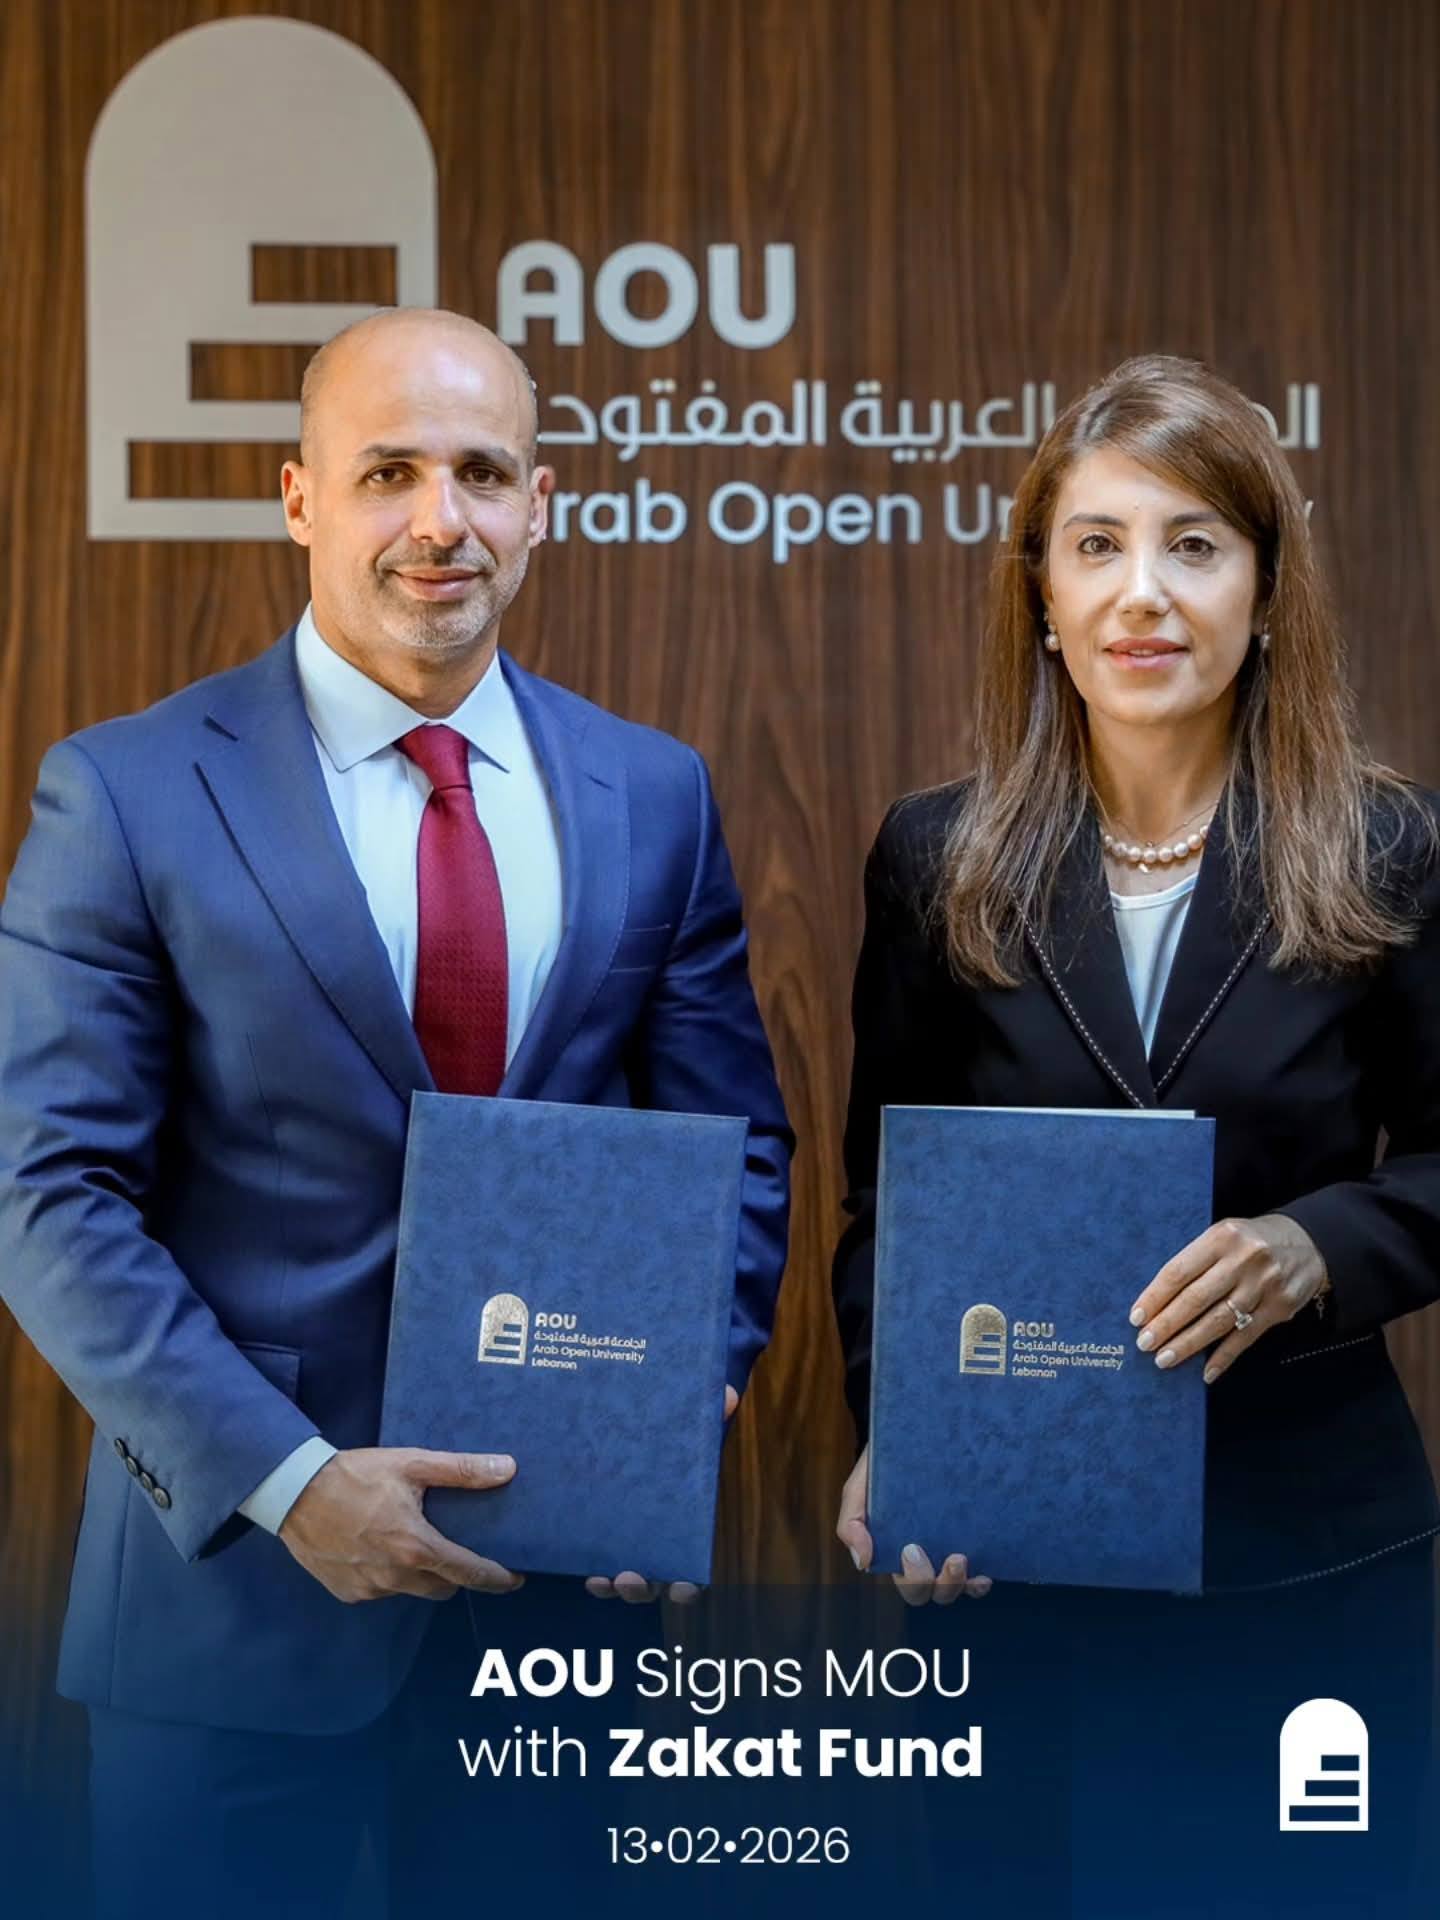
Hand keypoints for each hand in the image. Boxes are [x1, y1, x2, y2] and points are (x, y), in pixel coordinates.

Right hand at [279, 1447, 521, 1602]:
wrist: (295, 1493)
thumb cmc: (356, 1474)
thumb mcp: (412, 1464)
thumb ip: (462, 1471)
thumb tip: (507, 1469)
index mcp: (416, 1547)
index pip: (469, 1573)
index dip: (497, 1579)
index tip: (516, 1579)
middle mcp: (395, 1577)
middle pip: (443, 1588)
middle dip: (456, 1574)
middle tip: (456, 1549)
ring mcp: (370, 1589)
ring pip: (412, 1590)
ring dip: (420, 1574)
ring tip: (413, 1543)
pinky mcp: (348, 1594)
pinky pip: (382, 1591)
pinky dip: (389, 1576)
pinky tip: (379, 1549)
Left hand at [584, 1386, 739, 1604]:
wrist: (632, 1426)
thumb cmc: (668, 1435)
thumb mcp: (684, 1423)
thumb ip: (707, 1412)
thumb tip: (729, 1395)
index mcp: (682, 1524)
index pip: (690, 1567)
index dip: (687, 1585)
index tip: (681, 1587)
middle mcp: (655, 1542)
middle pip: (652, 1583)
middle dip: (642, 1588)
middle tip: (631, 1579)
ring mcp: (624, 1542)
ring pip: (622, 1581)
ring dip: (614, 1585)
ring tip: (605, 1577)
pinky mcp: (594, 1536)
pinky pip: (593, 1565)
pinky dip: (591, 1574)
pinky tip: (586, 1570)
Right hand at [835, 1442, 991, 1605]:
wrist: (913, 1431)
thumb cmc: (882, 1465)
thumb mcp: (858, 1490)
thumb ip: (851, 1524)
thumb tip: (863, 1564)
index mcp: (898, 1552)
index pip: (909, 1584)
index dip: (914, 1579)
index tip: (912, 1549)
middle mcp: (929, 1556)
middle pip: (935, 1591)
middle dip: (942, 1584)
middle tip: (951, 1558)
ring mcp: (953, 1547)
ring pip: (960, 1587)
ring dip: (961, 1583)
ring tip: (962, 1559)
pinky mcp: (976, 1536)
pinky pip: (981, 1573)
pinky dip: (981, 1582)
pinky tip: (985, 1571)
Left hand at [1129, 1212, 1328, 1384]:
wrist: (1308, 1242)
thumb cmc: (1250, 1241)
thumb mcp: (1223, 1236)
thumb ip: (1196, 1261)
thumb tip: (1157, 1301)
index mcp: (1221, 1237)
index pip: (1179, 1271)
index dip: (1155, 1297)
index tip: (1136, 1317)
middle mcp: (1243, 1260)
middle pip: (1196, 1299)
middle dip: (1166, 1325)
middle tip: (1144, 1344)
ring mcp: (1264, 1285)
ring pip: (1218, 1321)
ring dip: (1189, 1344)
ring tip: (1165, 1359)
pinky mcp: (1280, 1308)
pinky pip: (1245, 1337)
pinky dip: (1224, 1358)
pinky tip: (1206, 1372)